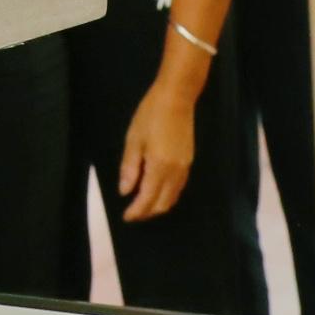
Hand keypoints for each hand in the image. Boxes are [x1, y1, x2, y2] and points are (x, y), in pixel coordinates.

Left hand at [118, 74, 200, 220]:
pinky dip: (168, 195)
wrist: (177, 98)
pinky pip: (179, 187)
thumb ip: (129, 168)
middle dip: (147, 213)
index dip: (136, 211)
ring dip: (158, 205)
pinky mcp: (189, 161)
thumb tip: (125, 191)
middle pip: (163, 204)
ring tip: (143, 205)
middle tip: (133, 213)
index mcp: (159, 166)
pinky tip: (157, 191)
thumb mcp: (133, 139)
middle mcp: (175, 171)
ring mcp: (185, 167)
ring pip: (173, 198)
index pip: (147, 199)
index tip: (126, 217)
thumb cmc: (151, 114)